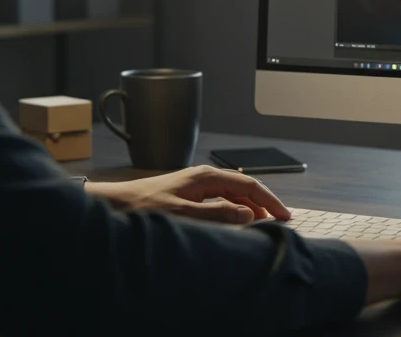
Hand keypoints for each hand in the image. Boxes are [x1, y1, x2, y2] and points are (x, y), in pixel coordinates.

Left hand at [84, 165, 291, 224]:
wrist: (116, 204)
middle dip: (264, 203)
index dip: (270, 201)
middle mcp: (205, 176)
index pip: (249, 186)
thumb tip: (248, 213)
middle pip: (244, 187)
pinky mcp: (190, 193)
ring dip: (250, 206)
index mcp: (207, 177)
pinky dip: (235, 208)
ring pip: (234, 193)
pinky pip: (222, 198)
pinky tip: (237, 220)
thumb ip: (217, 214)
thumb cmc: (144, 208)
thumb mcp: (183, 214)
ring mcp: (197, 184)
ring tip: (263, 223)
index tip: (285, 216)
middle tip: (280, 222)